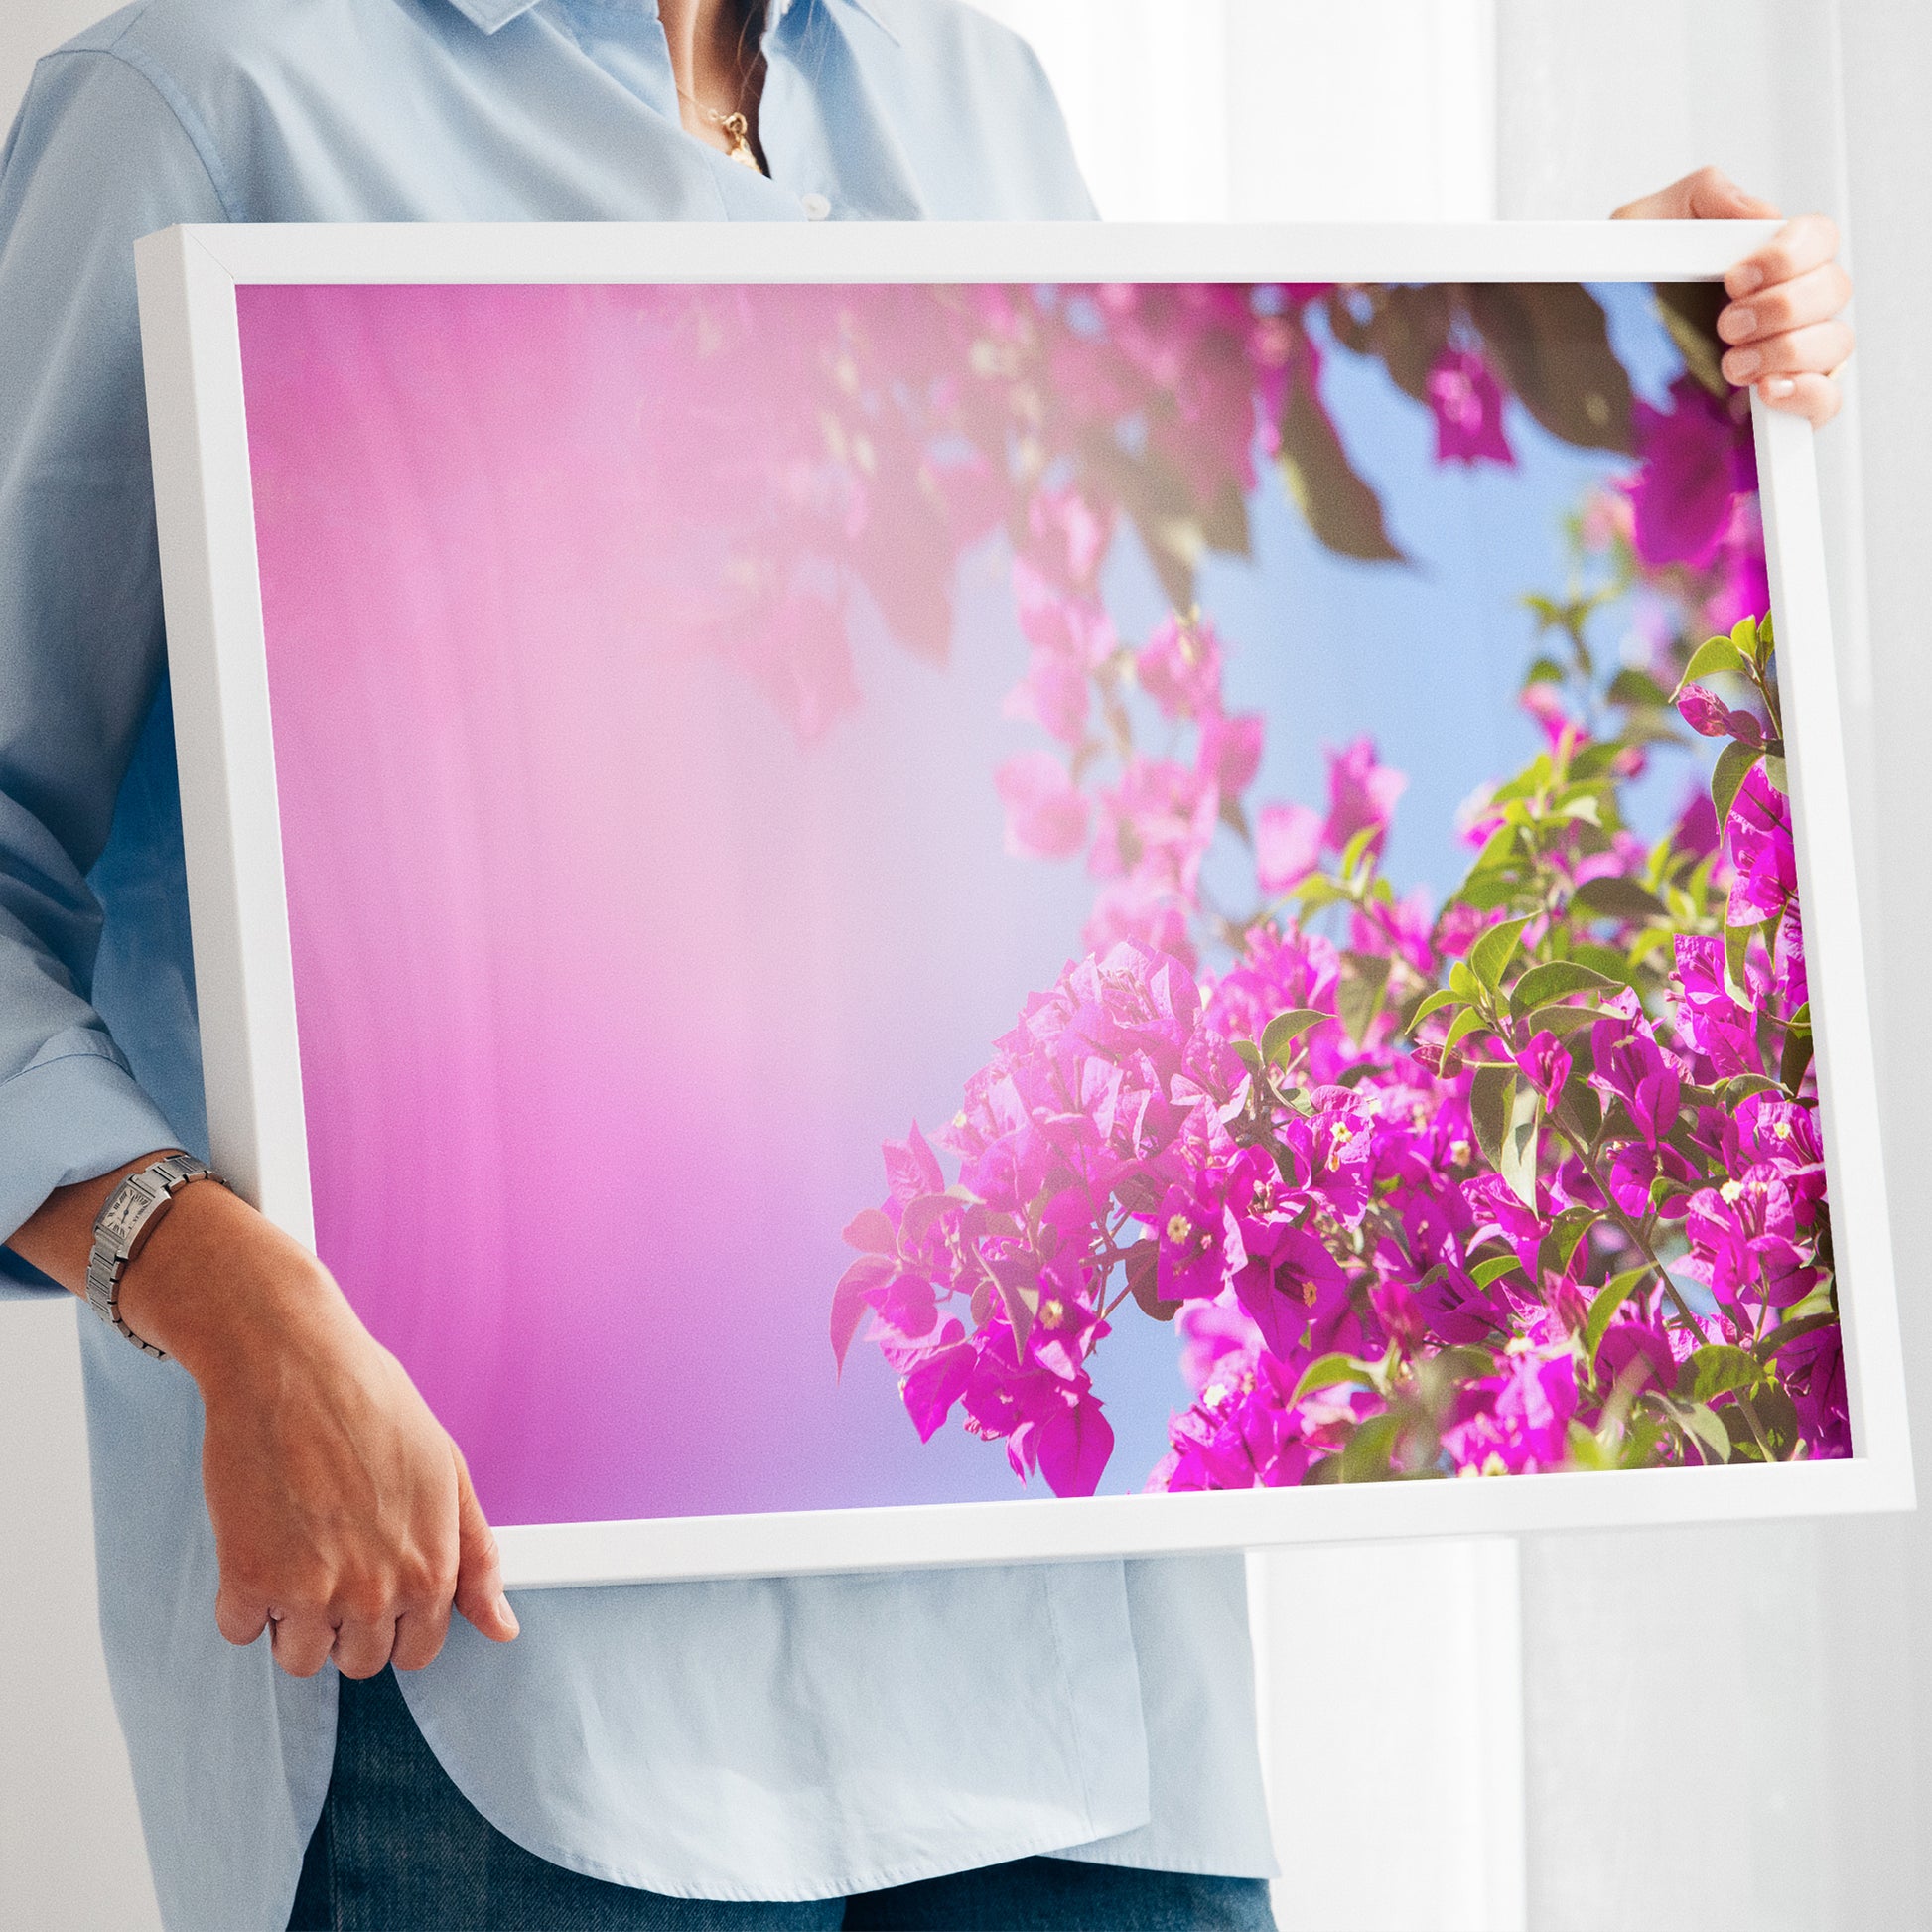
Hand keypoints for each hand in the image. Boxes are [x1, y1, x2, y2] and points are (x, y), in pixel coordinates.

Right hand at [11, 1158, 518, 1676]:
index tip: (377, 1579)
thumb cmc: (373, 1406)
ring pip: (298, 1658)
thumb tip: (503, 1628)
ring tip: (297, 1547)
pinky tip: (258, 1537)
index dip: (396, 1617)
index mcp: (431, 1571)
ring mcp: (310, 1593)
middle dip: (345, 1620)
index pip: (417, 1651)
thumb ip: (477, 1560)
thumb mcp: (447, 1475)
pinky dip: (243, 1597)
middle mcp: (375, 1594)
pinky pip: (240, 1630)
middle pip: (358, 1661)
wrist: (291, 1363)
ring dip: (292, 1617)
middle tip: (333, 1554)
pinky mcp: (248, 1580)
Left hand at [1613, 166, 1852, 427]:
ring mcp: (1791, 351)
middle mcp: (1789, 301)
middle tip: (1727, 324)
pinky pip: (1827, 399)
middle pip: (1833, 289)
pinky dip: (1806, 394)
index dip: (1789, 256)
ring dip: (1787, 350)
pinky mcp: (1783, 402)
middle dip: (1782, 306)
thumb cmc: (1624, 283)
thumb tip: (1760, 213)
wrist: (1580, 353)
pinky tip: (1768, 391)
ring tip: (1732, 365)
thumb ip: (1701, 197)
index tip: (1734, 278)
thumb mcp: (1645, 225)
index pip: (1819, 239)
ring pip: (1835, 343)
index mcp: (1768, 255)